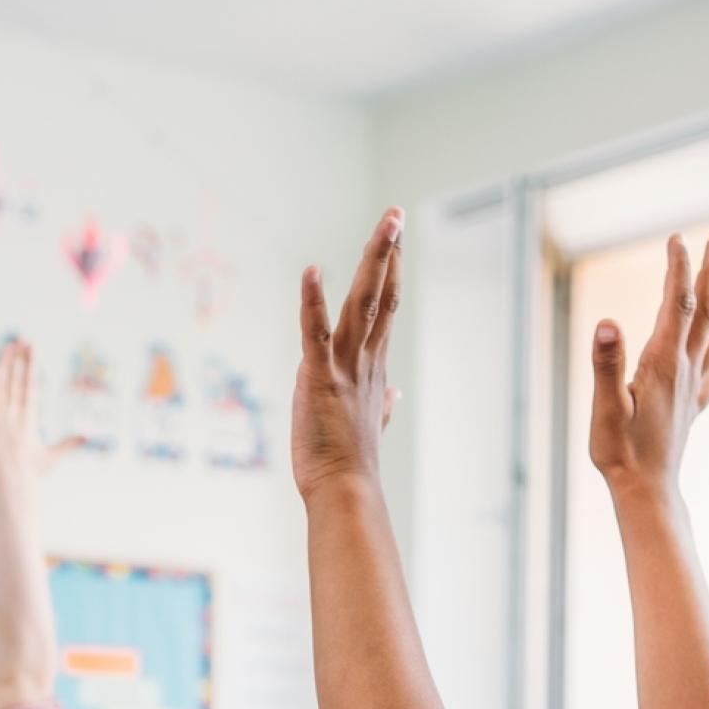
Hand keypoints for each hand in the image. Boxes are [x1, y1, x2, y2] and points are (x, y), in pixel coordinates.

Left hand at [0, 340, 78, 497]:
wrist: (11, 487)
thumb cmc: (31, 474)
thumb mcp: (50, 457)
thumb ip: (67, 444)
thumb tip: (86, 438)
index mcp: (30, 418)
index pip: (30, 384)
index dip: (31, 363)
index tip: (32, 346)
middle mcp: (14, 415)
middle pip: (16, 378)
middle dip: (19, 356)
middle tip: (21, 337)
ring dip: (1, 363)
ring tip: (4, 346)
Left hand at [293, 208, 405, 498]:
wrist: (346, 493)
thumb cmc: (352, 465)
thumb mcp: (371, 426)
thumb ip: (384, 405)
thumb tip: (397, 396)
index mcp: (373, 369)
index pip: (385, 310)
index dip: (390, 272)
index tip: (394, 241)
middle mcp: (365, 361)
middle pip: (381, 296)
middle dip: (388, 253)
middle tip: (395, 215)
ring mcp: (344, 368)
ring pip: (361, 303)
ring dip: (372, 261)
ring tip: (384, 224)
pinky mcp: (317, 379)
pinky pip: (314, 334)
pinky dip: (312, 301)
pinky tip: (311, 270)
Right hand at [589, 233, 708, 501]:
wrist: (647, 490)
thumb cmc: (620, 452)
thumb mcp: (605, 408)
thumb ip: (606, 364)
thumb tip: (608, 322)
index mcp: (664, 364)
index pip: (676, 304)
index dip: (678, 269)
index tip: (678, 239)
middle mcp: (686, 369)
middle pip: (706, 310)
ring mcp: (694, 385)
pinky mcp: (693, 402)